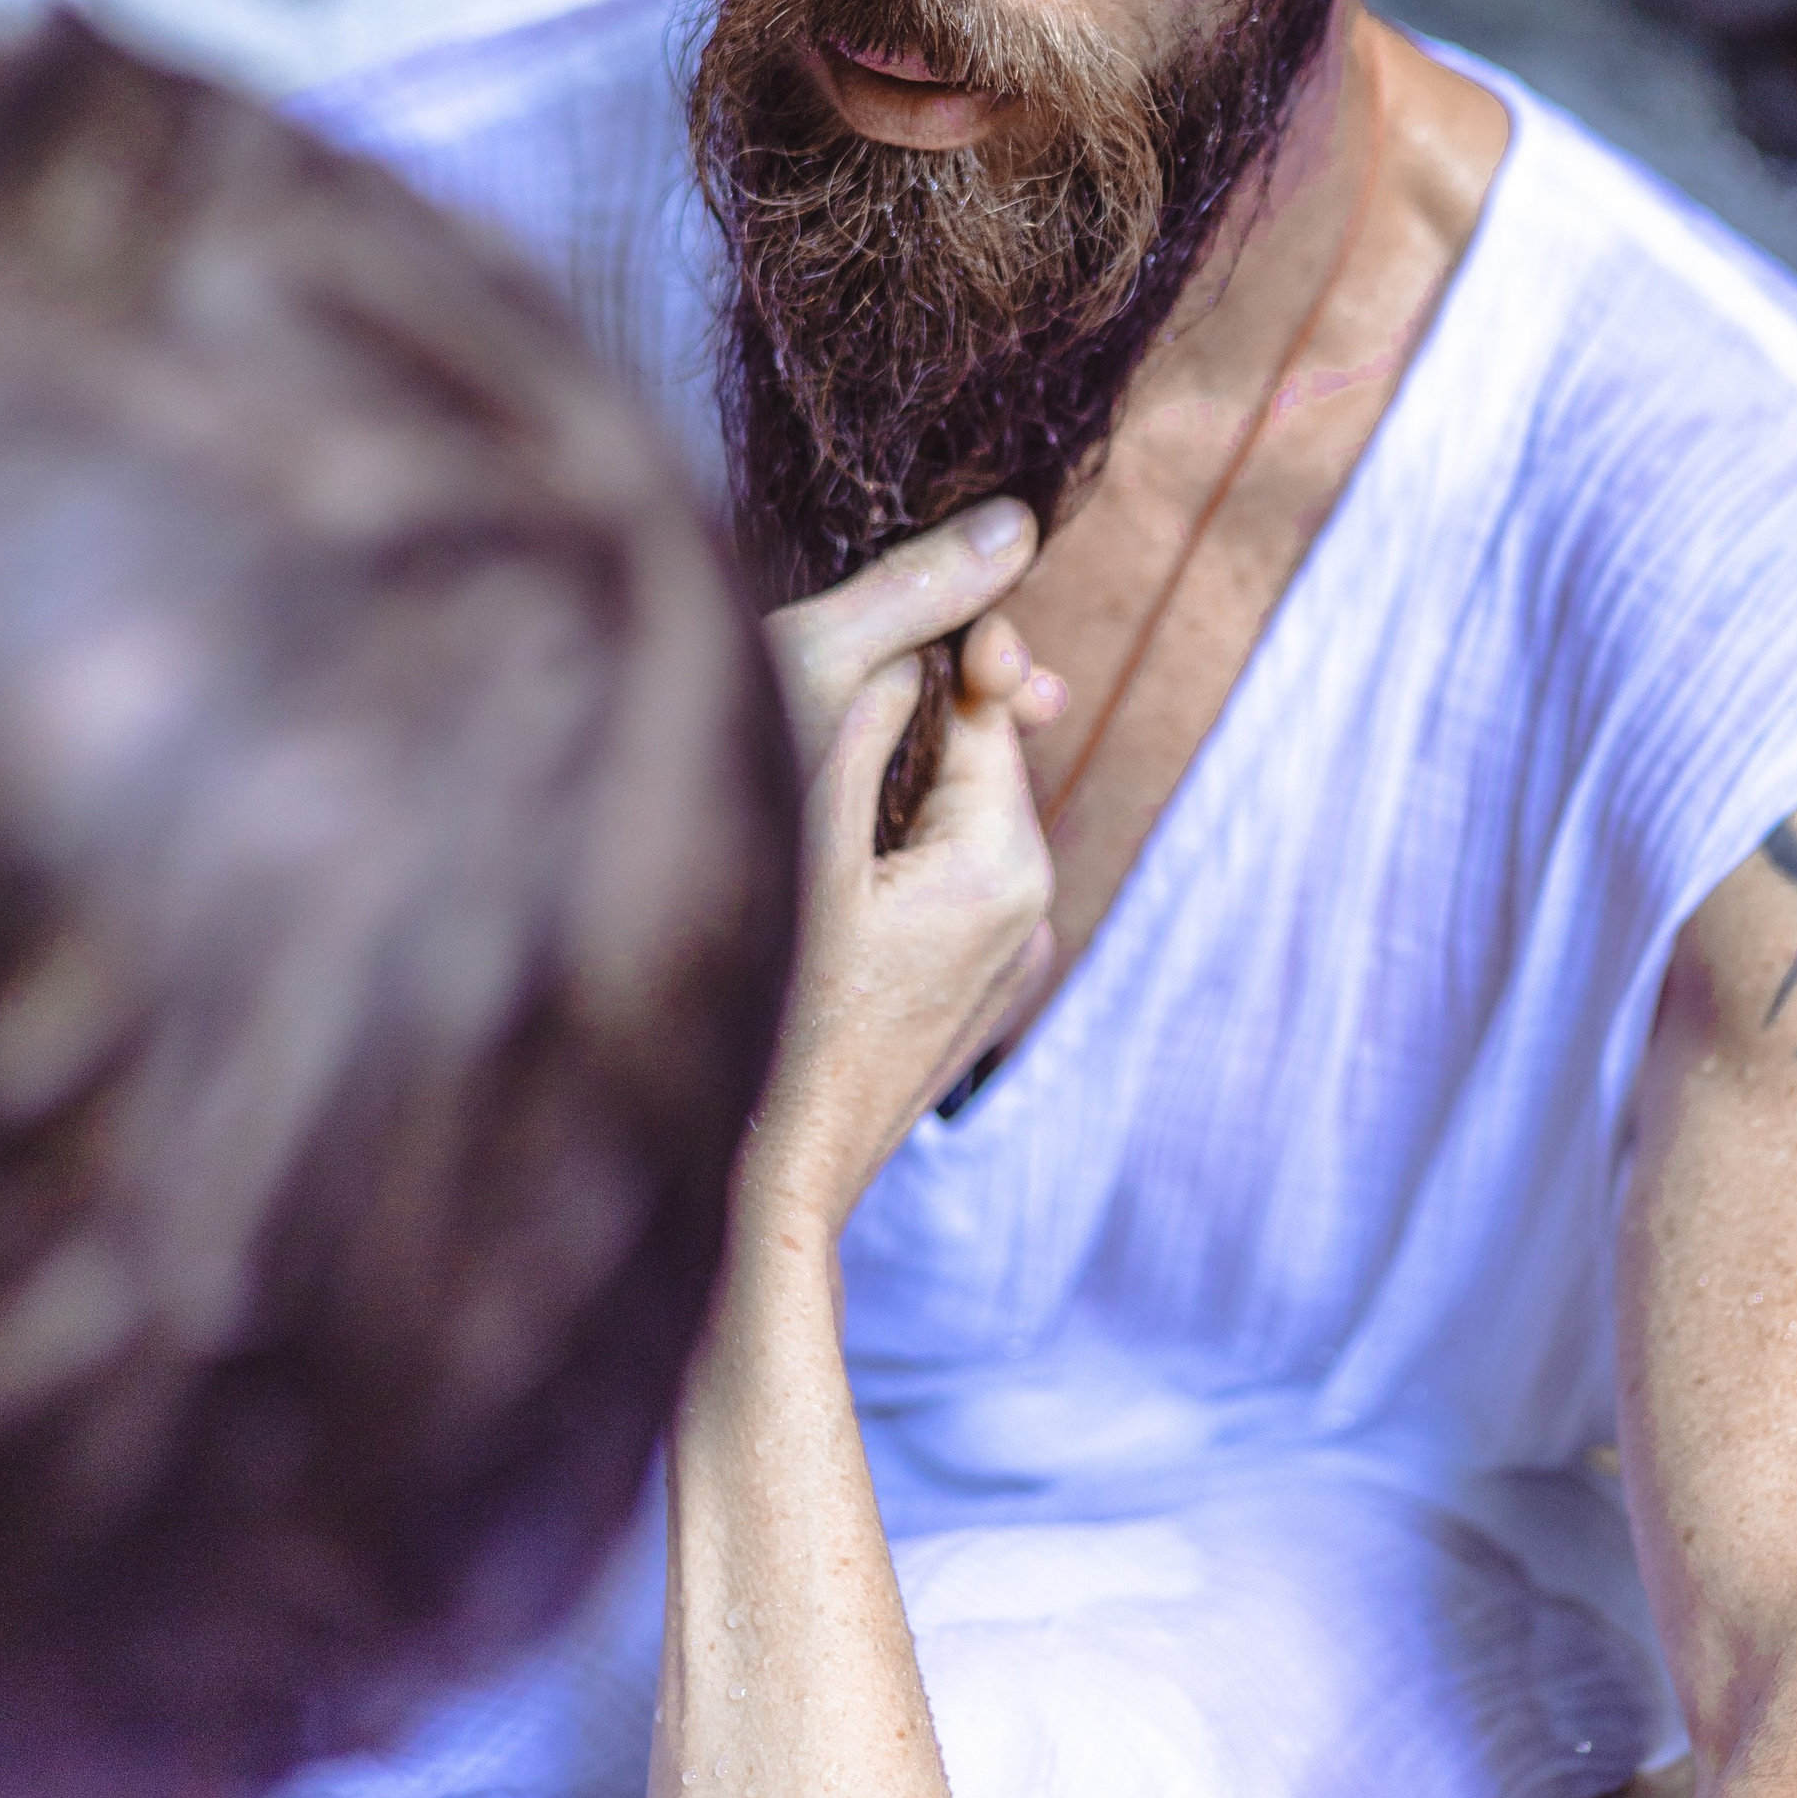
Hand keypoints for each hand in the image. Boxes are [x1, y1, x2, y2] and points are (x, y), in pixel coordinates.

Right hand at [739, 501, 1063, 1250]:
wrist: (766, 1183)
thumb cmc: (767, 1011)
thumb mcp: (803, 833)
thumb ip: (870, 713)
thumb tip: (933, 614)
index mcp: (1003, 860)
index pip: (987, 703)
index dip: (935, 651)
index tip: (878, 626)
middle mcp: (1030, 909)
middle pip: (972, 762)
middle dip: (909, 724)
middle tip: (814, 707)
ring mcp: (1007, 964)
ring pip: (953, 823)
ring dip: (894, 792)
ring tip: (805, 804)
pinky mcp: (973, 999)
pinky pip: (943, 886)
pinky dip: (895, 859)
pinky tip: (822, 882)